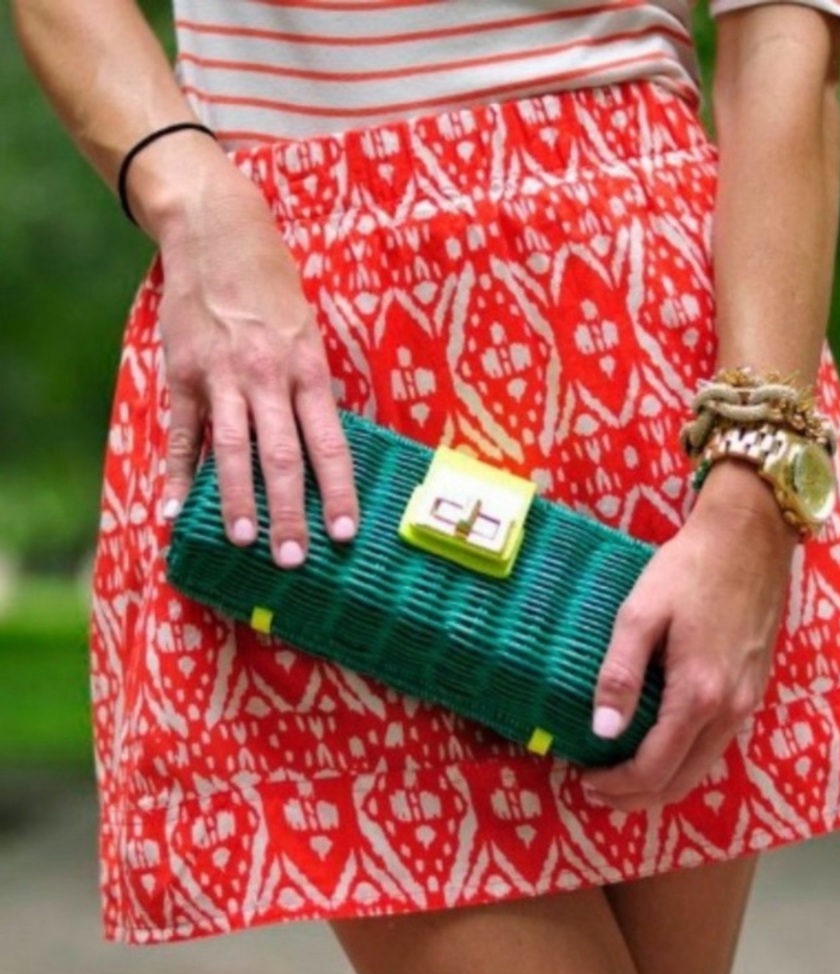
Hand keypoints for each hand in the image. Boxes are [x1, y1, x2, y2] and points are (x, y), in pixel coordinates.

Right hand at [155, 164, 358, 565]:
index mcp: (307, 370)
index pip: (329, 444)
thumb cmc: (274, 289)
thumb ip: (312, 389)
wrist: (219, 232)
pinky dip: (180, 474)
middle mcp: (267, 378)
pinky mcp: (183, 374)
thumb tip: (324, 446)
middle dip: (289, 513)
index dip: (338, 492)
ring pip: (232, 451)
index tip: (346, 533)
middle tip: (293, 559)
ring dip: (237, 500)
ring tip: (243, 542)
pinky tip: (178, 509)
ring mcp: (221, 377)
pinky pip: (183, 433)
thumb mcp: (309, 333)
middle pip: (282, 458)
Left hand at [583, 462, 796, 810]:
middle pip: (681, 782)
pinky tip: (659, 745)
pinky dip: (684, 760)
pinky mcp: (752, 690)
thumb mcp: (640, 613)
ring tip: (621, 776)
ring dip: (661, 782)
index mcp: (698, 696)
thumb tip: (601, 732)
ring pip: (702, 768)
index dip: (617, 785)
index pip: (654, 769)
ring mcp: (746, 703)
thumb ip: (620, 674)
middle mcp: (729, 711)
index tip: (583, 779)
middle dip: (636, 796)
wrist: (748, 540)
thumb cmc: (688, 570)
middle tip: (596, 790)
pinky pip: (716, 744)